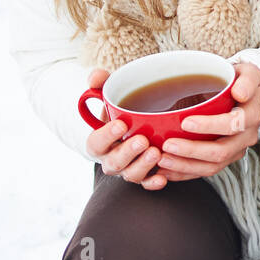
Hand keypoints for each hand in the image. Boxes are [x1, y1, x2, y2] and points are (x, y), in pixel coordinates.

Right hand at [84, 68, 165, 190]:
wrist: (137, 123)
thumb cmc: (123, 109)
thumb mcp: (112, 95)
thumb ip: (102, 84)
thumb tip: (96, 76)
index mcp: (100, 141)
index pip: (95, 142)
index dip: (106, 136)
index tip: (120, 124)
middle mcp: (112, 158)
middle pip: (114, 163)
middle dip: (127, 153)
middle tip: (142, 140)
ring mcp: (128, 168)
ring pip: (131, 174)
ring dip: (143, 166)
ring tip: (156, 152)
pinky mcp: (145, 175)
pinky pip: (147, 183)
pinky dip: (154, 182)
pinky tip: (163, 177)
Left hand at [155, 62, 259, 180]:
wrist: (247, 96)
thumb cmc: (242, 83)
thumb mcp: (249, 73)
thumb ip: (246, 81)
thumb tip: (240, 93)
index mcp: (251, 116)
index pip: (233, 125)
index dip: (210, 126)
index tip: (186, 122)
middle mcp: (246, 137)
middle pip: (221, 152)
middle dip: (192, 151)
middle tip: (168, 145)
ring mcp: (235, 150)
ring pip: (212, 167)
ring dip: (185, 166)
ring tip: (162, 160)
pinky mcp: (224, 159)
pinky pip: (204, 171)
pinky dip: (184, 173)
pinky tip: (166, 171)